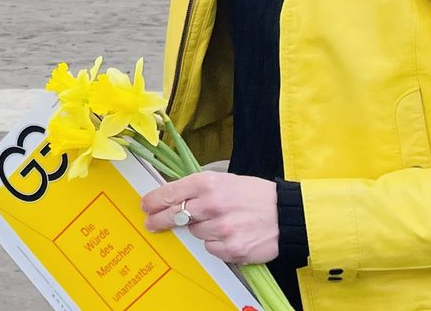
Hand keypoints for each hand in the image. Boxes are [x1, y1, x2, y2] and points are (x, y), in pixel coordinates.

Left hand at [139, 171, 278, 265]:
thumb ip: (198, 188)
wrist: (284, 214)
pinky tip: (229, 235)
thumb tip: (174, 197)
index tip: (145, 205)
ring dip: (201, 230)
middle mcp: (211, 205)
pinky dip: (216, 244)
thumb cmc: (253, 195)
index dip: (154, 200)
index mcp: (207, 183)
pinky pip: (211, 249)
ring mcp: (221, 229)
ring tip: (219, 222)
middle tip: (151, 223)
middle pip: (175, 216)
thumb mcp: (224, 180)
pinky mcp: (231, 249)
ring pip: (195, 233)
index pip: (170, 192)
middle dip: (159, 220)